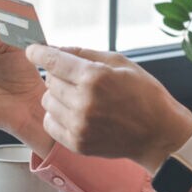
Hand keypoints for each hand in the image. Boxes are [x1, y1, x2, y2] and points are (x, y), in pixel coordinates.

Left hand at [25, 44, 191, 169]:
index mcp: (94, 78)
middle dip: (59, 76)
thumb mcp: (120, 63)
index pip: (53, 61)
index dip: (38, 53)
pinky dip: (58, 116)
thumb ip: (85, 53)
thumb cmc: (143, 94)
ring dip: (58, 96)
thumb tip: (56, 48)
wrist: (159, 134)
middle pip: (49, 80)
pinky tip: (76, 113)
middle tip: (78, 80)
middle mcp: (83, 102)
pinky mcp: (77, 143)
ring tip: (80, 98)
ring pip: (47, 101)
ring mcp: (79, 125)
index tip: (32, 51)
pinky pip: (50, 123)